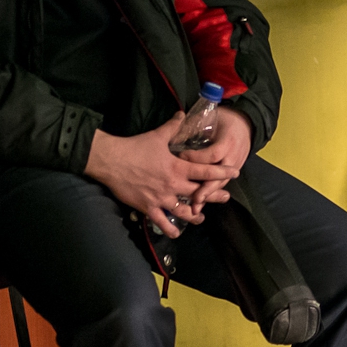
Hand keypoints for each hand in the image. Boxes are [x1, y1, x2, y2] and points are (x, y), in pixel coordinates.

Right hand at [85, 116, 234, 238]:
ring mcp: (161, 198)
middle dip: (213, 196)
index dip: (221, 172)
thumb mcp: (157, 135)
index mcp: (177, 167)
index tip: (234, 173)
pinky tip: (177, 233)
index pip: (204, 170)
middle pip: (199, 193)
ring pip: (184, 211)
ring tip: (201, 217)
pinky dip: (171, 228)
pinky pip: (162, 222)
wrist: (112, 161)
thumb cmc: (135, 147)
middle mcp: (172, 185)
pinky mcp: (148, 208)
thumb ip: (172, 127)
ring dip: (195, 215)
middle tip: (225, 197)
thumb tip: (181, 113)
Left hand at [174, 104, 250, 213]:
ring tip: (195, 209)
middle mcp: (233, 157)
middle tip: (194, 200)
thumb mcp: (212, 117)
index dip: (196, 158)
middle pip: (219, 177)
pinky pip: (221, 184)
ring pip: (220, 184)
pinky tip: (200, 203)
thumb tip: (176, 125)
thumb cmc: (226, 119)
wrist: (247, 124)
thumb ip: (196, 124)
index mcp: (227, 142)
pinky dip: (211, 194)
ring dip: (208, 196)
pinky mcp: (233, 172)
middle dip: (206, 189)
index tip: (180, 157)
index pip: (211, 155)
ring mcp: (235, 166)